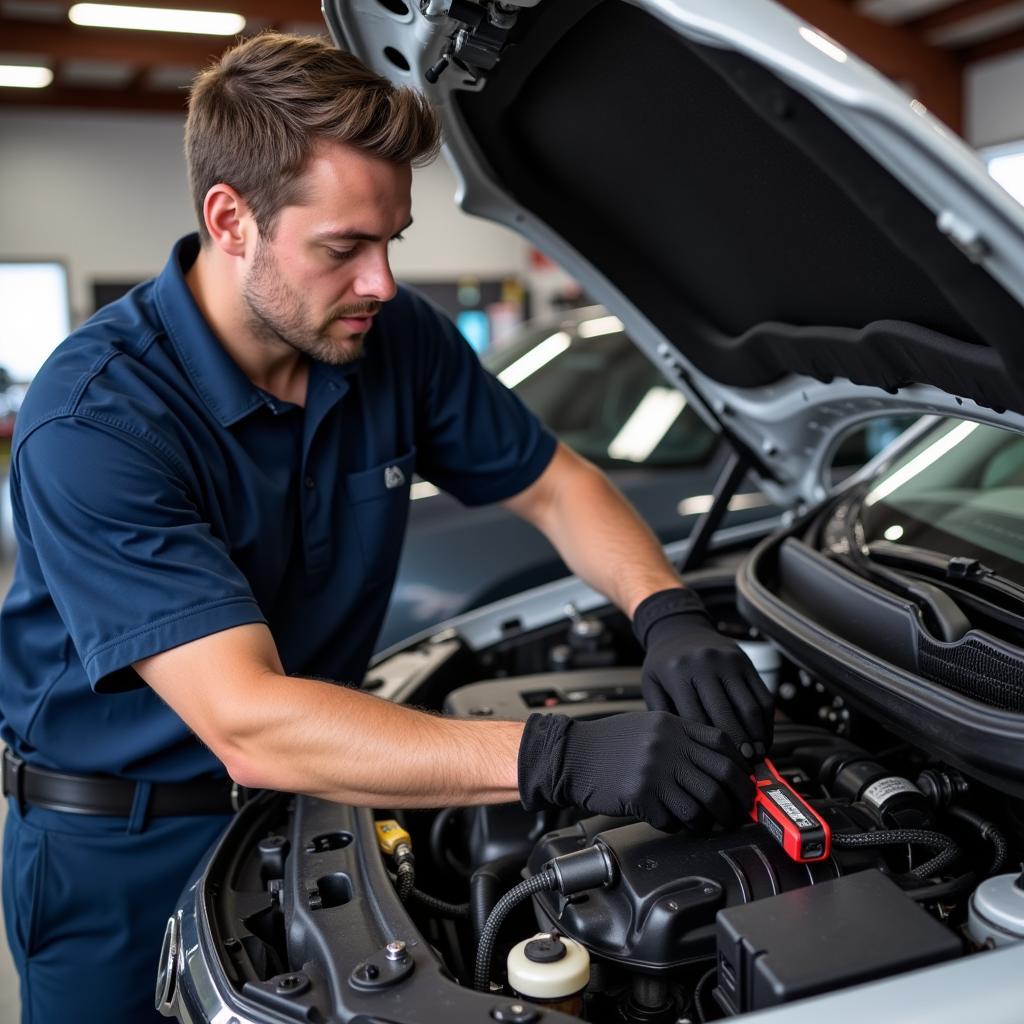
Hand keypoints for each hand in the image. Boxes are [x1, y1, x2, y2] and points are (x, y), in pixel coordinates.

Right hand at [518, 710, 753, 832]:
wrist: (570, 756)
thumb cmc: (607, 744)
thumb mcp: (648, 726)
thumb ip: (680, 738)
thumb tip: (717, 763)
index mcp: (672, 724)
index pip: (723, 742)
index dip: (740, 765)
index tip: (744, 780)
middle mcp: (668, 744)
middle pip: (722, 775)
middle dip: (737, 799)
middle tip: (738, 810)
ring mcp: (655, 770)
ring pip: (704, 802)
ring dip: (713, 819)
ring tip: (711, 823)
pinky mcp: (642, 796)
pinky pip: (675, 819)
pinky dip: (681, 826)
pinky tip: (675, 822)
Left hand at [633, 588, 773, 762]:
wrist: (678, 628)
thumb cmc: (663, 664)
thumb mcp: (651, 686)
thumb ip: (662, 715)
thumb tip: (682, 751)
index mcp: (677, 673)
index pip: (697, 719)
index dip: (710, 746)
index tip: (719, 766)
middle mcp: (704, 665)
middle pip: (727, 715)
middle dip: (738, 746)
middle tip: (744, 767)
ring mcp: (728, 661)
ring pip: (750, 707)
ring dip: (758, 736)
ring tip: (757, 756)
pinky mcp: (745, 661)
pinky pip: (763, 695)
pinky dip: (767, 720)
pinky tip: (763, 736)